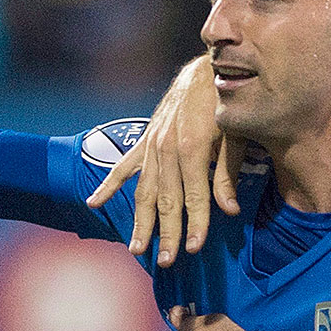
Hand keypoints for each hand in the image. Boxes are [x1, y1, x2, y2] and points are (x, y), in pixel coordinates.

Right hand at [87, 56, 245, 266]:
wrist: (207, 69)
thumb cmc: (227, 104)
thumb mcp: (236, 135)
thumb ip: (228, 172)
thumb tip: (229, 210)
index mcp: (192, 147)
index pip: (194, 196)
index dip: (195, 224)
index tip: (194, 249)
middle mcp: (167, 148)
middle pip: (166, 200)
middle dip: (166, 233)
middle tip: (166, 262)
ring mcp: (152, 145)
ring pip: (144, 190)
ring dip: (140, 221)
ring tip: (136, 248)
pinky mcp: (146, 140)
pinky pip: (124, 166)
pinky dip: (108, 185)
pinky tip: (94, 203)